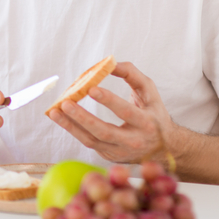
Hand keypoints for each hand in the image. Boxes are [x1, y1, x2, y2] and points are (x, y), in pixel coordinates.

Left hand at [47, 61, 174, 162]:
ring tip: (54, 111)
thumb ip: (132, 74)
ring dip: (70, 126)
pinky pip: (88, 142)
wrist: (164, 148)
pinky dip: (73, 130)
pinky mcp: (109, 155)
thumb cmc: (154, 115)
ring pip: (91, 140)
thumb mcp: (150, 93)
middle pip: (104, 131)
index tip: (91, 88)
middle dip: (83, 118)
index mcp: (147, 123)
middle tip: (65, 103)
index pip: (126, 112)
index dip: (108, 101)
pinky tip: (60, 118)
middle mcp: (133, 141)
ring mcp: (119, 151)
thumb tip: (110, 63)